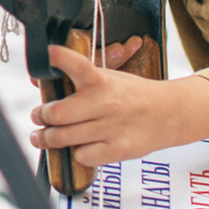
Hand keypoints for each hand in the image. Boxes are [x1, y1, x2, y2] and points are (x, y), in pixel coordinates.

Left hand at [28, 43, 208, 168]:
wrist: (170, 114)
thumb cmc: (133, 95)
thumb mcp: (109, 77)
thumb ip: (77, 79)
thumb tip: (38, 81)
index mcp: (102, 81)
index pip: (80, 66)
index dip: (62, 58)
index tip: (49, 52)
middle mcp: (106, 103)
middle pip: (57, 113)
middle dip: (41, 116)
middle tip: (38, 116)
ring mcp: (112, 128)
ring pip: (63, 138)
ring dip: (47, 138)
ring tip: (43, 136)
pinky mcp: (118, 150)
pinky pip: (82, 156)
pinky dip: (75, 153)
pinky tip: (78, 147)